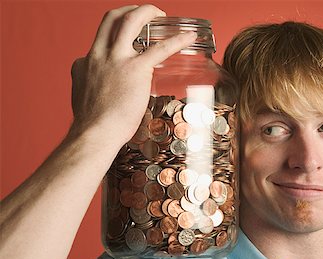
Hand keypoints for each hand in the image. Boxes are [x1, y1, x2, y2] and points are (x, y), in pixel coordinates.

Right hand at [69, 4, 195, 146]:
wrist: (95, 134)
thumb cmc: (93, 124)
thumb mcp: (84, 97)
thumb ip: (91, 85)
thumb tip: (101, 89)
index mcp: (86, 62)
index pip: (100, 40)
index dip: (115, 37)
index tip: (128, 42)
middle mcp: (99, 55)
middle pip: (112, 18)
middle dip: (130, 10)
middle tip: (146, 15)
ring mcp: (117, 60)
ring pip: (130, 20)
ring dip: (147, 12)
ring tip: (162, 15)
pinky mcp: (135, 70)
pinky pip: (160, 49)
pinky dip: (177, 40)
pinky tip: (189, 37)